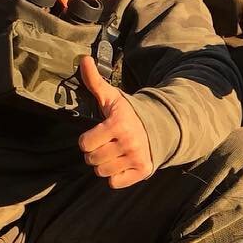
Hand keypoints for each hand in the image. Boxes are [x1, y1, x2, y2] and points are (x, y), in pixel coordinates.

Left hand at [76, 57, 152, 188]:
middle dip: (95, 153)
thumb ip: (95, 81)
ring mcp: (137, 158)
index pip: (85, 143)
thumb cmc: (128, 113)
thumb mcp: (111, 98)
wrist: (159, 126)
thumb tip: (83, 59)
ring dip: (104, 165)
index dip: (87, 140)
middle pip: (92, 159)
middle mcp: (129, 142)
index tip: (97, 134)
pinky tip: (121, 164)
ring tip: (112, 154)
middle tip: (105, 145)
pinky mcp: (143, 171)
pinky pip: (115, 183)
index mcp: (118, 124)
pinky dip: (115, 177)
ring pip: (102, 172)